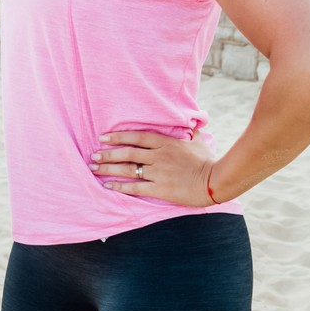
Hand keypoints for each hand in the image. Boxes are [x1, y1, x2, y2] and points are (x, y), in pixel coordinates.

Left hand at [91, 130, 216, 206]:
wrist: (215, 181)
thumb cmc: (207, 161)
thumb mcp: (198, 142)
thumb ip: (192, 132)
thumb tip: (194, 122)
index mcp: (166, 143)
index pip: (137, 137)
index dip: (118, 137)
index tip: (103, 137)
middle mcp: (159, 156)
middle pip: (127, 153)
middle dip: (107, 154)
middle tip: (94, 155)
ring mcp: (158, 172)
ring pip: (128, 169)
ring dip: (108, 169)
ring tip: (94, 168)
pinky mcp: (160, 189)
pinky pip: (135, 187)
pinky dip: (120, 186)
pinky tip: (108, 186)